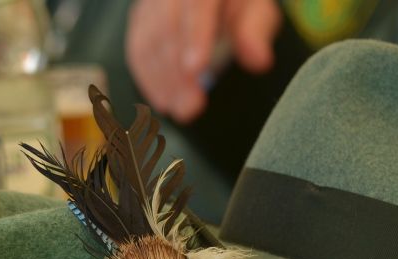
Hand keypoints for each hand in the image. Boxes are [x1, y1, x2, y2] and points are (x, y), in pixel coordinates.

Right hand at [126, 0, 280, 122]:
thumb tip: (260, 60)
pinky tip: (164, 101)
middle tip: (191, 107)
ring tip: (182, 110)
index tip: (195, 70)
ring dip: (163, 81)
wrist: (216, 2)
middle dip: (176, 71)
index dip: (194, 36)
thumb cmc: (239, 5)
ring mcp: (151, 2)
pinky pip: (138, 50)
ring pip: (148, 40)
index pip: (196, 4)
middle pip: (167, 26)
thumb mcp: (258, 12)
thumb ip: (255, 32)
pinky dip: (149, 79)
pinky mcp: (140, 20)